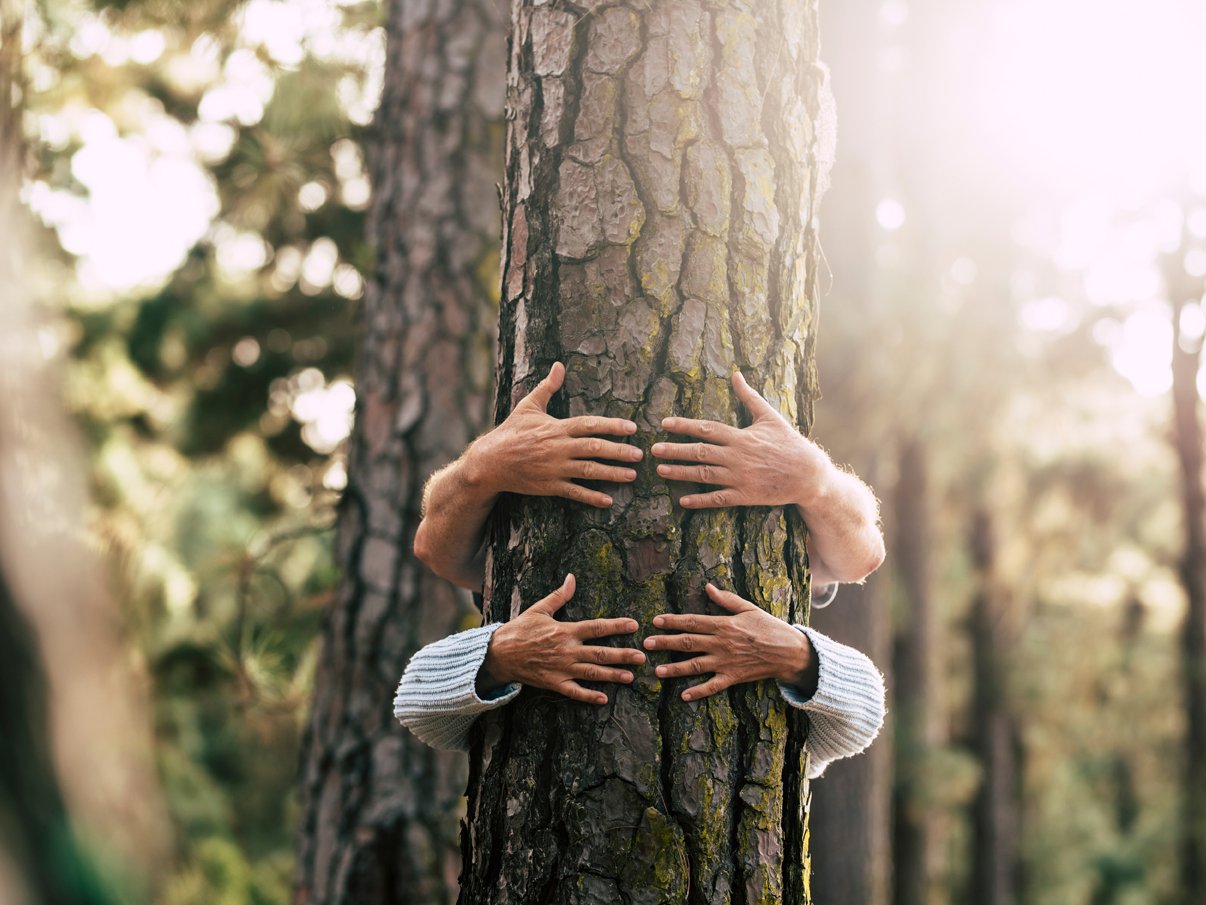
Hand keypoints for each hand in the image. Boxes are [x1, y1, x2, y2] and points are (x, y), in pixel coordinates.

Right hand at [470, 362, 643, 507]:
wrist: (490, 461)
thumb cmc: (511, 431)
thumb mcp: (529, 405)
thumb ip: (548, 387)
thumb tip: (559, 365)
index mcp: (556, 428)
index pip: (589, 424)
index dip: (612, 426)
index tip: (631, 428)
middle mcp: (558, 448)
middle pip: (594, 448)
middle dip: (619, 451)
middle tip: (639, 454)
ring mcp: (555, 468)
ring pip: (589, 471)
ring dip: (612, 474)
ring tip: (632, 475)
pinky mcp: (549, 486)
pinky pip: (574, 493)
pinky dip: (591, 497)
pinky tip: (608, 501)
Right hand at [480, 574, 646, 704]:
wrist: (499, 653)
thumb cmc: (520, 630)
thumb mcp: (539, 609)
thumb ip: (559, 596)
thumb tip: (572, 577)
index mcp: (565, 631)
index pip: (597, 627)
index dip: (616, 626)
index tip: (634, 625)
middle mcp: (567, 650)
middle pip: (600, 653)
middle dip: (623, 655)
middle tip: (642, 657)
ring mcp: (561, 668)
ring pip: (592, 673)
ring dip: (613, 675)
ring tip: (631, 677)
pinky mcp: (554, 683)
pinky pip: (574, 692)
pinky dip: (589, 696)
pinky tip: (604, 699)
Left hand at [643, 583, 816, 701]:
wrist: (789, 652)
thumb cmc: (769, 627)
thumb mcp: (749, 608)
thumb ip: (726, 600)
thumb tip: (708, 587)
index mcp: (724, 625)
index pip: (692, 621)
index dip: (672, 621)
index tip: (655, 621)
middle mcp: (721, 644)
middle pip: (687, 643)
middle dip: (665, 643)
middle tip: (646, 645)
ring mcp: (726, 662)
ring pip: (695, 666)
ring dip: (675, 669)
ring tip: (657, 671)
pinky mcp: (733, 678)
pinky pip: (712, 686)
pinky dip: (698, 692)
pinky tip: (683, 696)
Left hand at [651, 371, 832, 509]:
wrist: (809, 474)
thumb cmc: (789, 442)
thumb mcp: (769, 416)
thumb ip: (749, 396)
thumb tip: (736, 373)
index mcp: (741, 436)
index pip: (706, 428)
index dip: (684, 425)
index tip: (665, 423)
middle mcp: (737, 457)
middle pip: (699, 452)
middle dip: (674, 450)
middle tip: (653, 449)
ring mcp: (740, 478)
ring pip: (704, 475)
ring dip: (680, 473)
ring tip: (660, 470)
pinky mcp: (745, 496)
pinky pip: (718, 499)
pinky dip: (700, 500)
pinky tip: (683, 500)